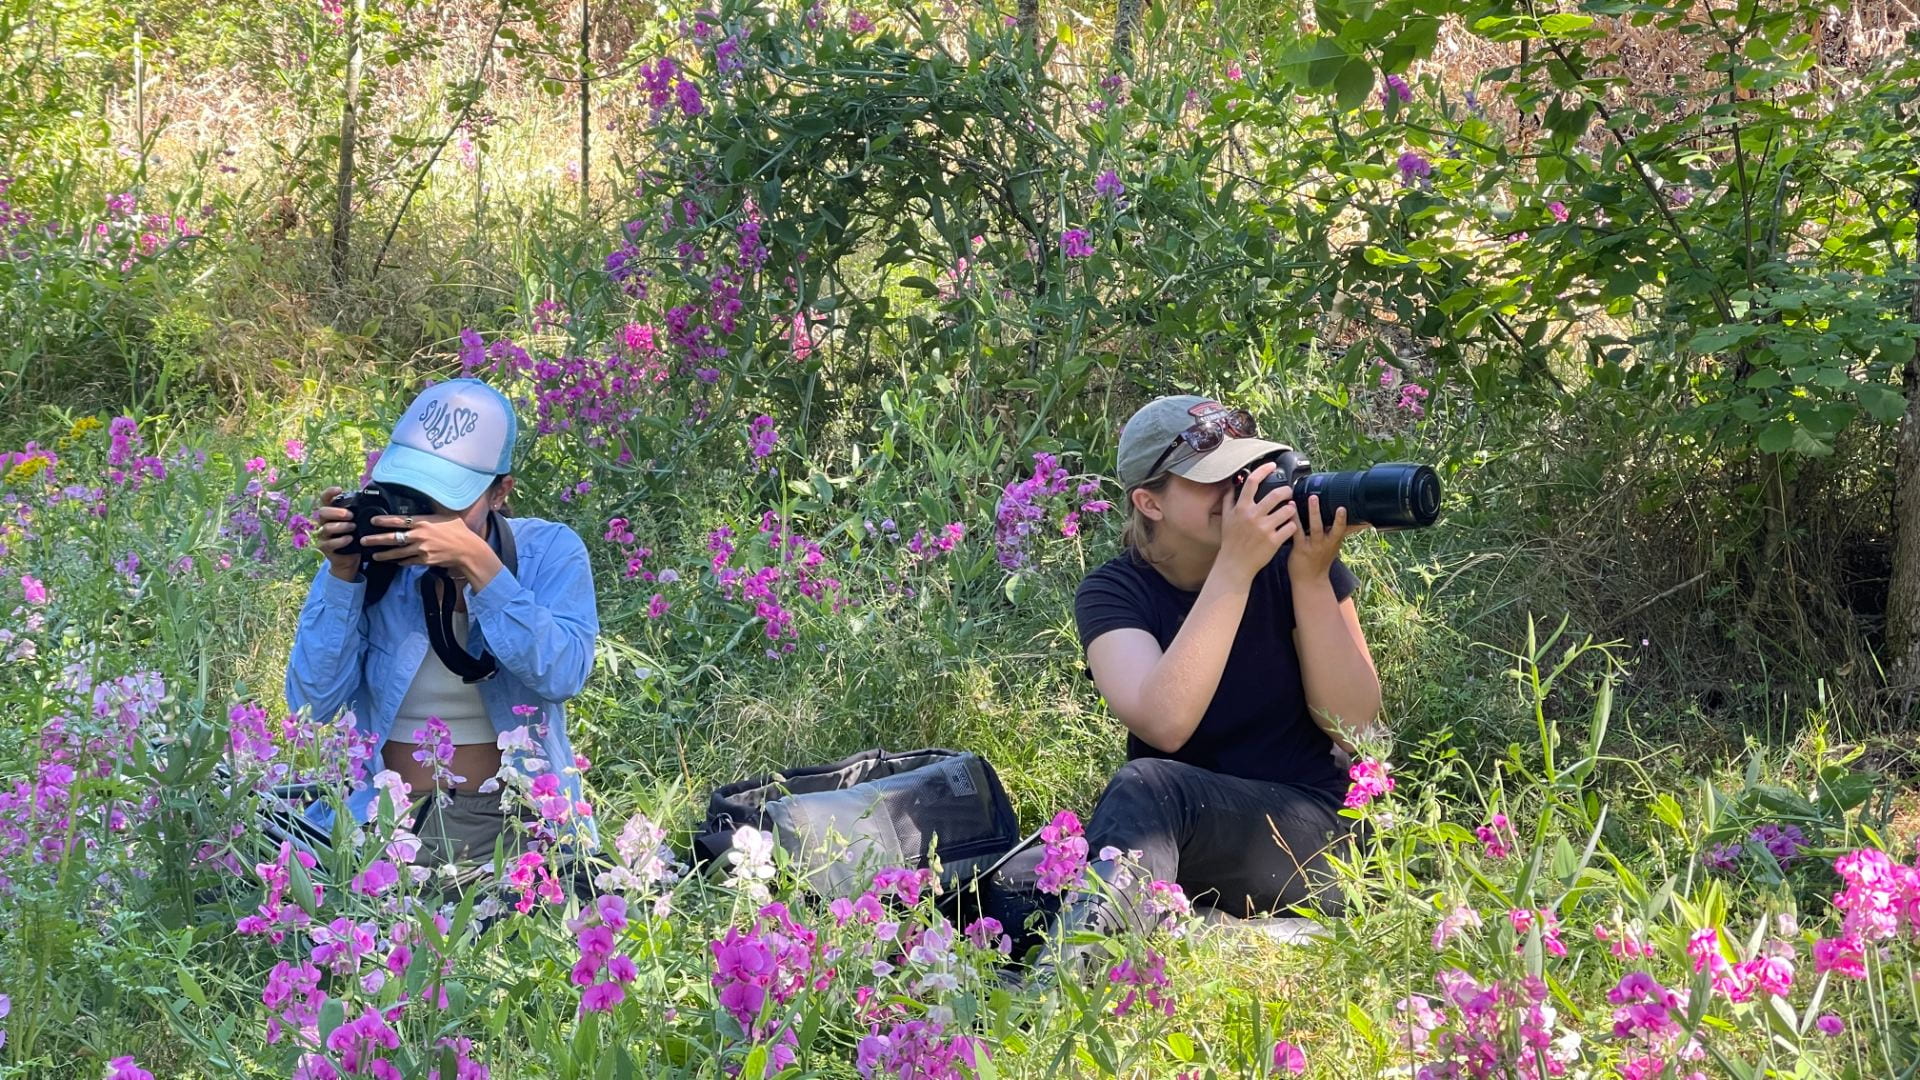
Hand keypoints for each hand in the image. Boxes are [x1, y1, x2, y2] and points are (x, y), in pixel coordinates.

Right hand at [313, 486, 362, 581]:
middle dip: (337, 512)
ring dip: (341, 526)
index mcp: (331, 514)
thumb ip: (358, 513)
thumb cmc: (354, 538)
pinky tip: (349, 539)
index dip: (329, 493)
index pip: (325, 500)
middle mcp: (324, 522)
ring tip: (353, 527)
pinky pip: (329, 543)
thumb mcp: (357, 523)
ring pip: (326, 527)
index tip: (338, 489)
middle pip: (322, 512)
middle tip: (350, 515)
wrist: (349, 560)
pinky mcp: (325, 547)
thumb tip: (372, 501)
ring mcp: (323, 535)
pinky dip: (340, 540)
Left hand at [364, 512, 491, 577]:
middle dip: (376, 540)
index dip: (384, 521)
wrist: (468, 550)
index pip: (399, 520)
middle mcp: (419, 536)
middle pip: (392, 538)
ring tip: (374, 555)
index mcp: (423, 522)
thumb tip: (428, 496)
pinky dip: (400, 561)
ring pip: (397, 552)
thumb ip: (433, 508)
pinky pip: (408, 561)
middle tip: (363, 541)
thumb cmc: (459, 530)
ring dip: (384, 554)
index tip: (372, 521)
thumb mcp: (446, 514)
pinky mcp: (424, 560)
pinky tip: (393, 561)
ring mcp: (421, 549)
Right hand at [1214, 463, 1297, 586]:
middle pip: (1276, 494)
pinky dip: (1293, 525)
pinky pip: (1291, 527)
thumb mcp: (1226, 519)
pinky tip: (1291, 526)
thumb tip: (1230, 485)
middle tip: (1289, 492)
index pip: (1252, 482)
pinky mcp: (1274, 541)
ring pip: (1288, 510)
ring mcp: (1264, 528)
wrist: (1235, 564)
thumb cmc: (1231, 542)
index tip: (1272, 466)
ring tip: (1291, 510)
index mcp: (1241, 508)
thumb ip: (1228, 500)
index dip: (1264, 470)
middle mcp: (1253, 516)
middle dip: (1287, 490)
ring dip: (1292, 508)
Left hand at [1286, 494, 1370, 582]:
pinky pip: (1297, 532)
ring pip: (1316, 527)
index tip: (1348, 508)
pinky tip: (1290, 510)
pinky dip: (1294, 520)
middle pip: (1334, 528)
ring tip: (1313, 498)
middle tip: (1339, 504)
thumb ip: (1343, 532)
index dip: (1347, 519)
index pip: (1344, 528)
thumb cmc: (1321, 561)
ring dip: (1314, 512)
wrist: (1310, 581)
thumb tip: (1361, 521)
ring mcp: (1314, 546)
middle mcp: (1327, 543)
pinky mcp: (1300, 548)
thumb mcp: (1335, 546)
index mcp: (1335, 541)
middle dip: (1336, 517)